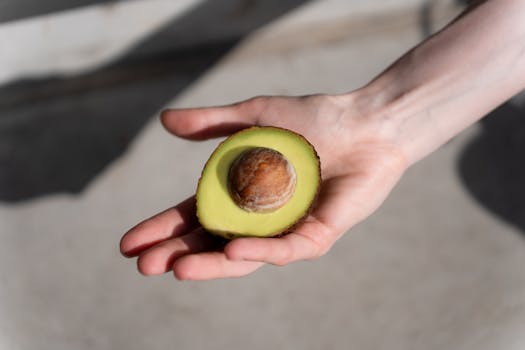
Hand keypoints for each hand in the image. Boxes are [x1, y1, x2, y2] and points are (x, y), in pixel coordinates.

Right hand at [119, 94, 406, 279]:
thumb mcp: (253, 117)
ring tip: (174, 268)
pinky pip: (284, 248)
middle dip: (175, 254)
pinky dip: (258, 249)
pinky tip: (232, 249)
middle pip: (210, 243)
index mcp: (239, 195)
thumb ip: (212, 123)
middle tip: (143, 265)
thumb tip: (164, 120)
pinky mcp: (316, 236)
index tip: (127, 244)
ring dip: (209, 264)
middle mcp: (258, 218)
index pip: (192, 217)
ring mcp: (285, 230)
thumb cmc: (313, 119)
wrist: (365, 122)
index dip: (160, 230)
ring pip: (242, 257)